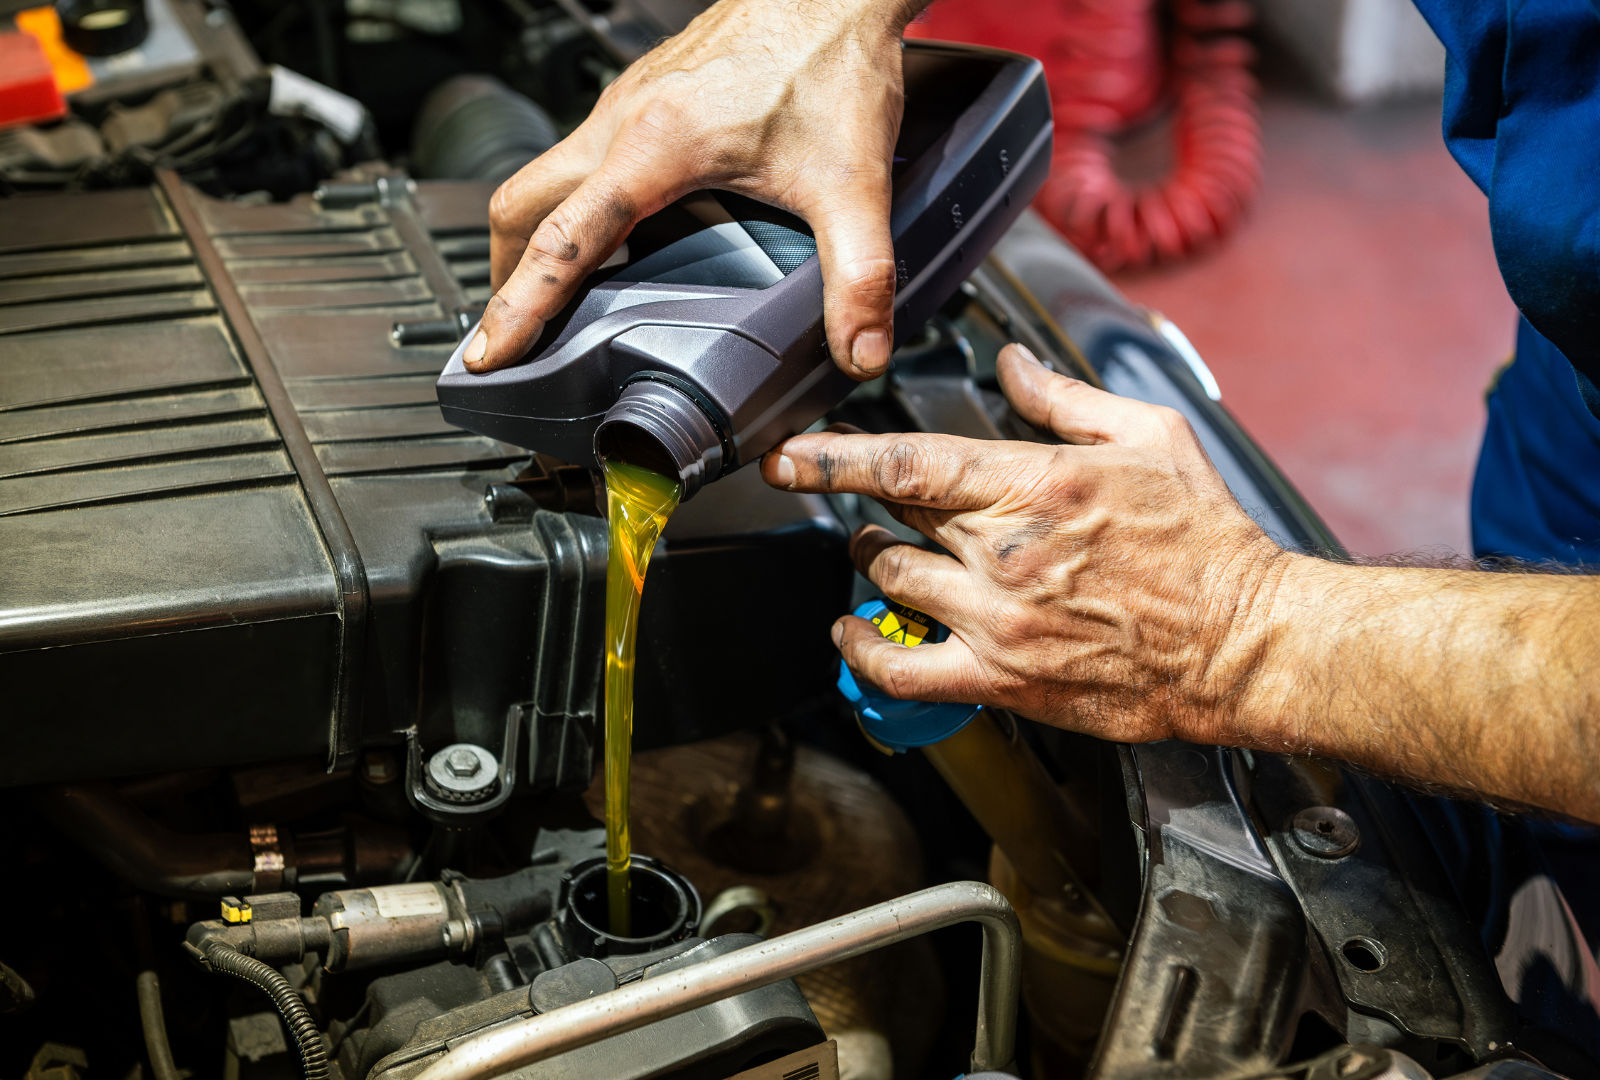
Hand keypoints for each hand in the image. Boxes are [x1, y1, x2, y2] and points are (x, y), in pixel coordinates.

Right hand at [463, 0, 920, 378]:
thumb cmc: (831, 61)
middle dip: (505, 277)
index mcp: (654, 147)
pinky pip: (580, 159)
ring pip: (545, 177)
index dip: (521, 307)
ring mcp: (627, 104)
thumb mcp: (854, 186)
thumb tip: (862, 353)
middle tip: (507, 337)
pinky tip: (609, 239)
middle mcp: (623, 120)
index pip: (561, 242)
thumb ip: (861, 277)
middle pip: (521, 205)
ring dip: (532, 238)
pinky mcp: (644, 97)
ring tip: (546, 300)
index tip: (490, 355)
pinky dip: (569, 207)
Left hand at [760, 343, 1290, 744]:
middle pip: (895, 515)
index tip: (792, 453)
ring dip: (877, 562)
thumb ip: (1064, 399)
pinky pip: (900, 669)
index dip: (834, 456)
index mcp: (1036, 485)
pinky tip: (853, 633)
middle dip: (878, 503)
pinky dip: (862, 652)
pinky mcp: (1001, 678)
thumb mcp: (1150, 436)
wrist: (1243, 643)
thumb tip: (1010, 364)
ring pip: (889, 579)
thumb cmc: (1205, 542)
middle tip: (893, 504)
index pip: (907, 461)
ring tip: (891, 555)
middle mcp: (1005, 552)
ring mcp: (998, 620)